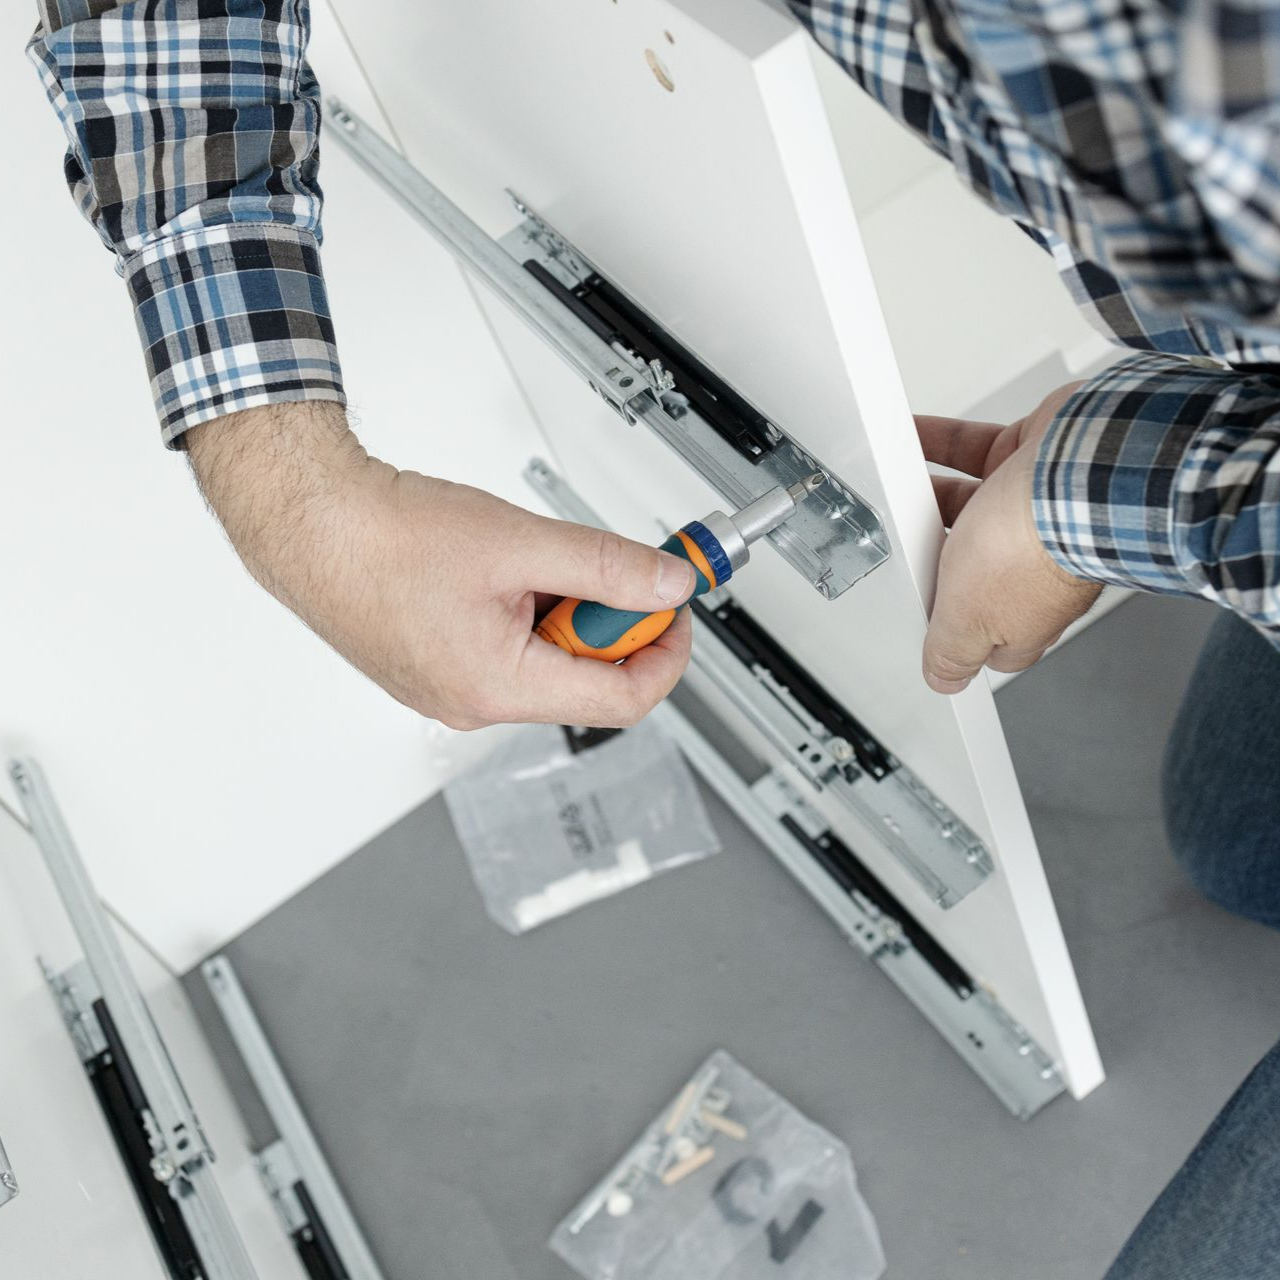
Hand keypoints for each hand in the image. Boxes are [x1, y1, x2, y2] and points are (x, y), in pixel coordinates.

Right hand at [186, 402, 694, 728]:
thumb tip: (667, 587)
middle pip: (584, 679)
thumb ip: (608, 568)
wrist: (308, 523)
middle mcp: (473, 706)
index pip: (622, 699)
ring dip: (563, 611)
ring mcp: (450, 691)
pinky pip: (507, 653)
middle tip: (601, 564)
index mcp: (498, 688)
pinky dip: (526, 613)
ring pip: (545, 662)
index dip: (664, 651)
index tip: (675, 608)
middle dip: (605, 619)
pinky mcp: (434, 670)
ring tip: (527, 557)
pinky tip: (500, 571)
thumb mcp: (521, 542)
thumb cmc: (384, 537)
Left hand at [916, 382, 1101, 693]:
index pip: (985, 637)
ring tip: (895, 486)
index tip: (924, 624)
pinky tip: (911, 438)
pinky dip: (939, 445)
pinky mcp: (1031, 463)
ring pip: (969, 505)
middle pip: (968, 565)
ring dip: (930, 494)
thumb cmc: (1038, 546)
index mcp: (1020, 613)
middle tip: (899, 543)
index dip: (951, 631)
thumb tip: (945, 680)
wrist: (1084, 467)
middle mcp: (1031, 564)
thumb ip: (953, 651)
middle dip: (932, 551)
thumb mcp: (970, 618)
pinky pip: (973, 453)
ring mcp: (1033, 510)